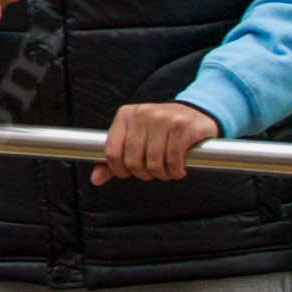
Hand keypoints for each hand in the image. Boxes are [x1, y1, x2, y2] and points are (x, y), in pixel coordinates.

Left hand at [92, 102, 218, 184]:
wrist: (195, 113)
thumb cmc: (161, 130)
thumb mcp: (136, 137)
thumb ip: (116, 157)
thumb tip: (95, 179)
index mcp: (125, 115)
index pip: (112, 152)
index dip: (120, 170)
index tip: (130, 173)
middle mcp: (142, 114)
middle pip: (133, 161)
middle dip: (144, 174)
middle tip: (153, 173)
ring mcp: (162, 119)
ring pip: (154, 163)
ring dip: (162, 175)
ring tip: (168, 171)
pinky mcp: (182, 127)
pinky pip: (173, 160)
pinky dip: (176, 172)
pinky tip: (179, 169)